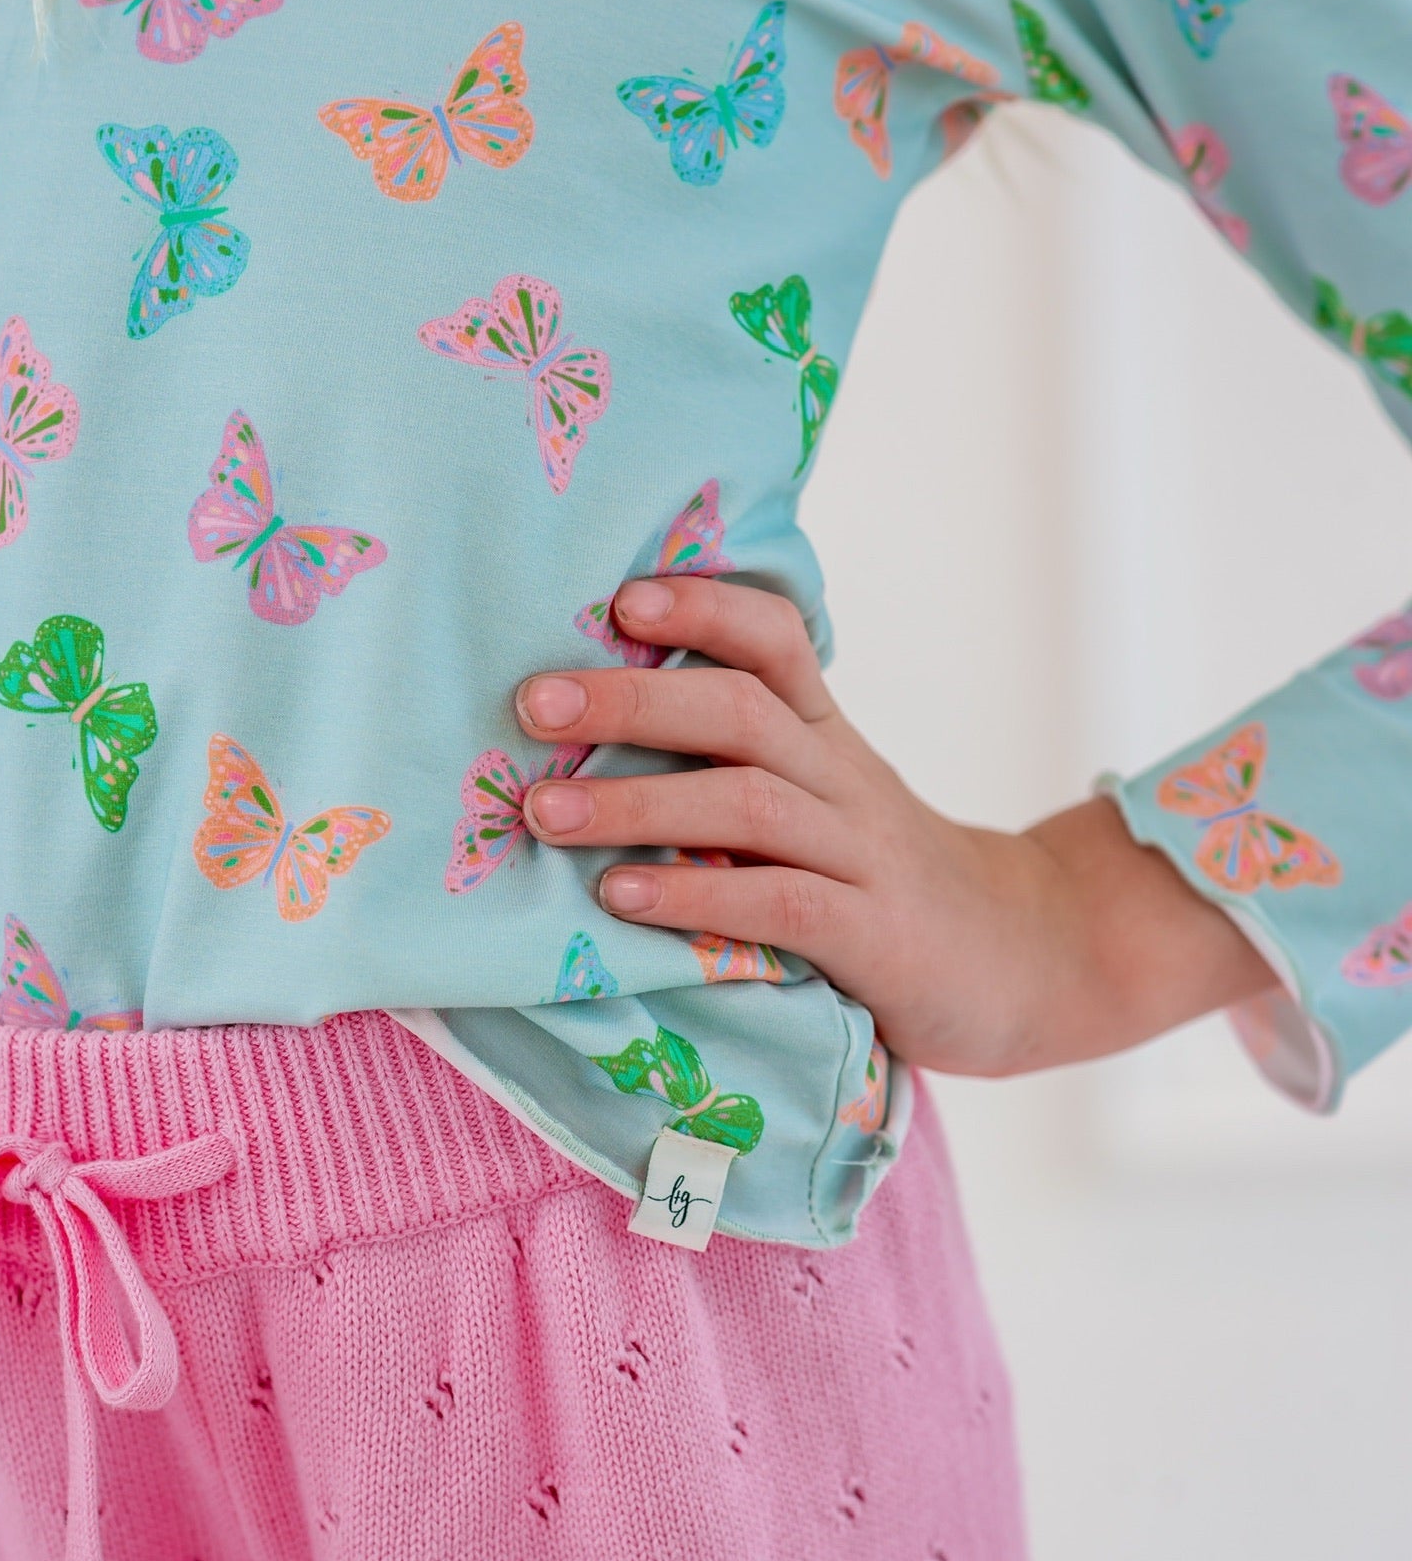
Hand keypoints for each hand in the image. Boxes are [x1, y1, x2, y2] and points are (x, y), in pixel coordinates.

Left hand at [516, 576, 1273, 1076]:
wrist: (1029, 963)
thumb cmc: (886, 886)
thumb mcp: (826, 805)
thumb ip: (739, 769)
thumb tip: (594, 733)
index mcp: (828, 738)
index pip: (776, 638)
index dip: (703, 606)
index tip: (620, 596)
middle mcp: (845, 779)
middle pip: (740, 708)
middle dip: (631, 697)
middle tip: (532, 702)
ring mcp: (864, 856)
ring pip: (748, 801)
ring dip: (637, 801)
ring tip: (544, 811)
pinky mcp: (875, 937)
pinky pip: (779, 902)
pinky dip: (692, 895)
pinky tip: (620, 898)